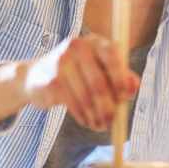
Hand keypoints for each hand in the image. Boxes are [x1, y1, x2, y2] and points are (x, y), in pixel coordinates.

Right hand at [22, 34, 138, 130]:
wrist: (35, 76)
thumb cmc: (76, 73)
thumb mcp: (99, 69)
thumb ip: (120, 75)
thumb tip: (133, 86)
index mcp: (94, 42)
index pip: (112, 54)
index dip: (121, 77)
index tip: (126, 97)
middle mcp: (76, 47)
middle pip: (99, 82)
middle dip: (108, 106)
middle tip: (113, 122)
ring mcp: (61, 63)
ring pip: (86, 96)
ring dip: (96, 116)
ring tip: (100, 125)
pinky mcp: (50, 81)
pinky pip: (73, 104)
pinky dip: (82, 116)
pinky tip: (85, 120)